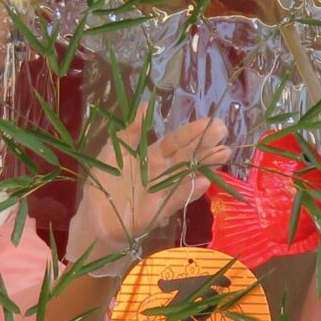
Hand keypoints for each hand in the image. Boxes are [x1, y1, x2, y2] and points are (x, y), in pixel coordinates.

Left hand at [69, 115, 230, 260]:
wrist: (96, 215)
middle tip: (223, 131)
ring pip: (189, 175)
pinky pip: (177, 199)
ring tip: (224, 153)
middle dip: (205, 144)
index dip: (192, 132)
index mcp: (153, 156)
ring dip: (206, 165)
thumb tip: (147, 105)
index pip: (176, 142)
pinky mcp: (161, 210)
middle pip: (188, 156)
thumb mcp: (115, 150)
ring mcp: (165, 191)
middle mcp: (164, 172)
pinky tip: (203, 181)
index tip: (211, 122)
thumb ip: (132, 131)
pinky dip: (189, 191)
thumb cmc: (104, 181)